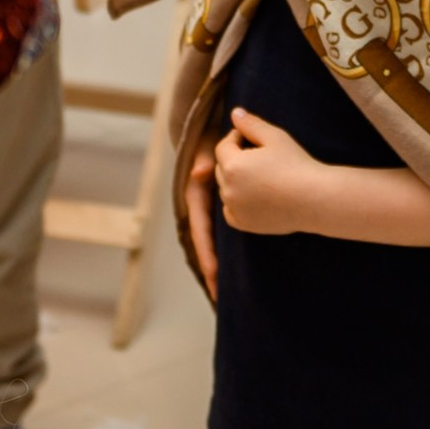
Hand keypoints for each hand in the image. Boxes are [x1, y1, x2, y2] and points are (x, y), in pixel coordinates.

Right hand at [182, 145, 219, 296]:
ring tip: (222, 294)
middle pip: (206, 245)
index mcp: (195, 197)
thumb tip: (200, 172)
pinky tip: (233, 271)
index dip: (206, 252)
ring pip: (216, 243)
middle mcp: (202, 208)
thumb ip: (204, 157)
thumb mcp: (206, 145)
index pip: (200, 230)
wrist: (214, 132)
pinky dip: (228, 252)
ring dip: (218, 267)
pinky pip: (227, 233)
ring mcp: (212, 210)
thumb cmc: (209, 138)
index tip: (212, 273)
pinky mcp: (223, 209)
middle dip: (210, 270)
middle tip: (218, 296)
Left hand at [212, 108, 329, 235]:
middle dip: (235, 159)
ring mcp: (234, 209)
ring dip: (235, 180)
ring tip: (260, 175)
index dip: (236, 139)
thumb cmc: (296, 164)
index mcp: (233, 165)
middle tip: (259, 156)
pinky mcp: (244, 224)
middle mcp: (228, 189)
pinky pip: (231, 210)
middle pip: (222, 168)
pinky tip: (256, 195)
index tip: (252, 138)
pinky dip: (237, 203)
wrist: (314, 199)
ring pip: (226, 189)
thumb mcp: (275, 137)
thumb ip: (251, 124)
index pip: (223, 147)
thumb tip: (235, 113)